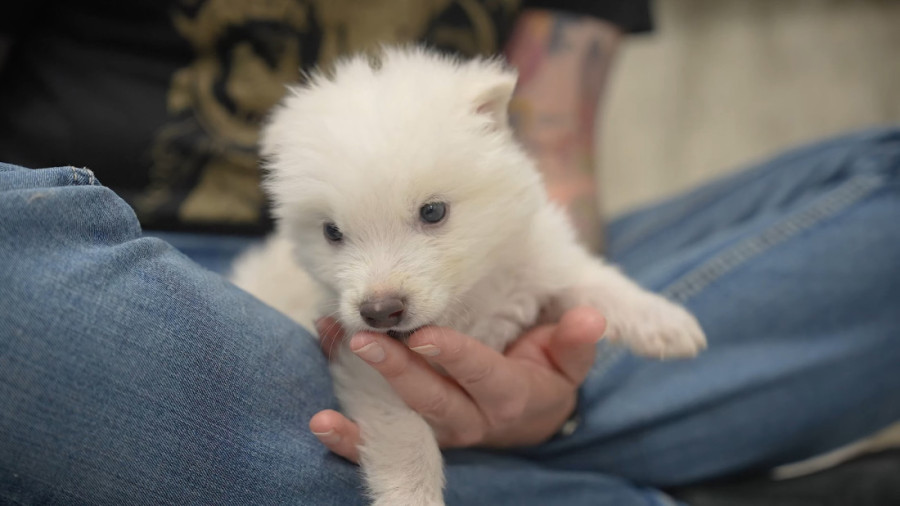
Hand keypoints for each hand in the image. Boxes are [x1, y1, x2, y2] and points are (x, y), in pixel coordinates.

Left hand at [309, 307, 605, 461]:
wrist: (531, 412)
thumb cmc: (545, 370)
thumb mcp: (568, 356)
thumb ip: (575, 340)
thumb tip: (589, 319)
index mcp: (512, 397)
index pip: (483, 375)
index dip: (455, 357)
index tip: (424, 335)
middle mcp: (473, 420)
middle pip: (434, 401)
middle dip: (398, 371)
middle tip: (363, 340)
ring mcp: (442, 430)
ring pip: (403, 418)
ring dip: (363, 392)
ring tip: (334, 350)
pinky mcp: (419, 434)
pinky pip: (385, 440)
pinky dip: (352, 436)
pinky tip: (322, 421)